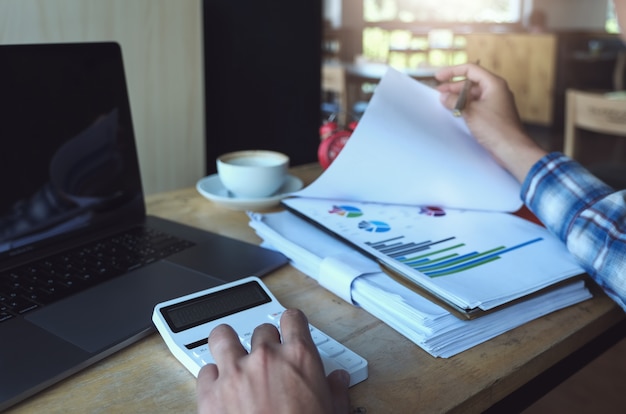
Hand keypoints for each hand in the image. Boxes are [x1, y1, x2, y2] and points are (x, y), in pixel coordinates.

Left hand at [196, 308, 350, 413]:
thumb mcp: (332, 412)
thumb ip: (335, 391)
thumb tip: (338, 380)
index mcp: (299, 358)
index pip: (293, 319)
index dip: (292, 324)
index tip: (290, 329)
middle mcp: (266, 358)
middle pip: (260, 331)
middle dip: (264, 343)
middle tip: (266, 359)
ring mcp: (234, 373)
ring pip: (222, 337)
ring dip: (227, 344)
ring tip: (231, 354)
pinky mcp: (210, 395)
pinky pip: (205, 372)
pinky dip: (211, 378)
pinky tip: (219, 388)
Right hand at [435, 63, 546, 182]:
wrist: (511, 148)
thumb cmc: (496, 129)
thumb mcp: (470, 112)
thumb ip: (455, 101)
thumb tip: (444, 97)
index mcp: (494, 84)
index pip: (471, 70)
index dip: (452, 71)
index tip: (439, 76)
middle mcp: (496, 90)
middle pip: (471, 81)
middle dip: (454, 85)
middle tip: (439, 91)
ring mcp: (495, 102)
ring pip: (473, 94)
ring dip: (458, 96)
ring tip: (445, 101)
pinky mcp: (493, 114)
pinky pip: (477, 104)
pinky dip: (465, 105)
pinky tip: (456, 111)